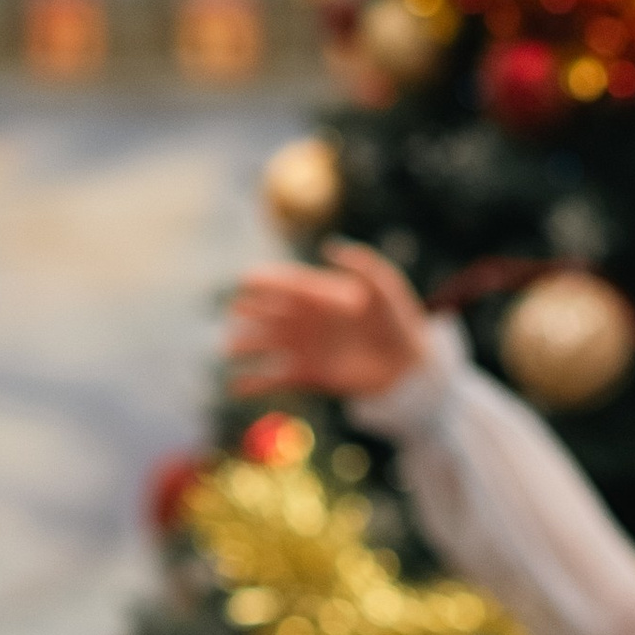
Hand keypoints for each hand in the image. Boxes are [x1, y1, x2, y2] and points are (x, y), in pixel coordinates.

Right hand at [221, 241, 433, 401]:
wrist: (407, 366)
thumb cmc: (398, 320)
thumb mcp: (384, 285)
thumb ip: (361, 263)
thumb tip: (329, 248)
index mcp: (318, 293)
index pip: (283, 283)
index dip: (262, 281)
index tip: (243, 281)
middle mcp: (305, 319)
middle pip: (266, 311)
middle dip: (247, 310)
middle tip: (232, 312)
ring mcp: (304, 347)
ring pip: (264, 343)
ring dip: (244, 344)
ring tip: (228, 348)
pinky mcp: (308, 375)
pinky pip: (274, 378)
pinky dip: (254, 383)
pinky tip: (235, 386)